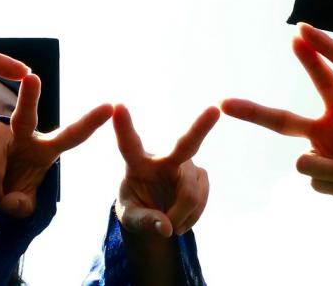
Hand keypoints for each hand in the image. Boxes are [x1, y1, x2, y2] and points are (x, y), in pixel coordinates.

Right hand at [0, 75, 112, 216]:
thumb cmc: (8, 189)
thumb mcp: (20, 203)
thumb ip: (22, 206)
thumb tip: (10, 202)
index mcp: (45, 148)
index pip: (71, 136)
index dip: (90, 123)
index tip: (110, 107)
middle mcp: (23, 133)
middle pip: (25, 116)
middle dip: (30, 97)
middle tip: (33, 78)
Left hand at [113, 104, 218, 237]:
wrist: (154, 210)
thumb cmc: (136, 207)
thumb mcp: (130, 218)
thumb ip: (144, 222)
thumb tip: (167, 228)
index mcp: (137, 162)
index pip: (128, 143)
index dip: (123, 126)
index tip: (118, 106)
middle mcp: (165, 157)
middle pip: (185, 145)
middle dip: (201, 126)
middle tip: (215, 110)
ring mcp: (186, 164)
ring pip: (190, 194)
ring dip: (181, 217)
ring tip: (170, 225)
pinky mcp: (201, 174)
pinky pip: (201, 200)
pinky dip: (192, 217)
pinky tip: (183, 218)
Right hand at [222, 38, 332, 210]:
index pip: (326, 80)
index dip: (312, 58)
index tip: (296, 34)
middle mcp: (324, 129)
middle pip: (282, 120)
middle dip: (253, 111)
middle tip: (224, 104)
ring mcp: (321, 156)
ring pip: (306, 162)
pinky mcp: (322, 182)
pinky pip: (323, 184)